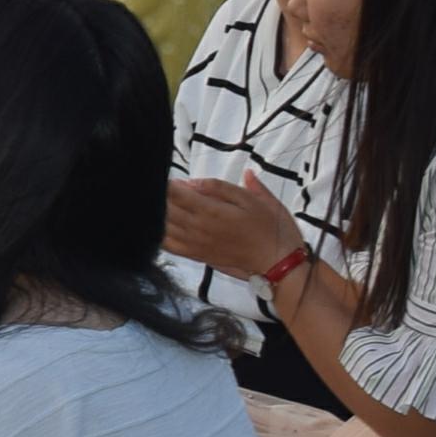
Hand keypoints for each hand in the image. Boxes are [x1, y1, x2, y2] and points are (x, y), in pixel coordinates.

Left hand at [166, 174, 305, 281]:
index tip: (163, 174)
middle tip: (159, 185)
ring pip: (162, 226)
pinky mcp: (196, 256)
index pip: (174, 194)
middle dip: (159, 195)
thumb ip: (221, 187)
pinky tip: (161, 224)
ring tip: (159, 202)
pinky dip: (159, 233)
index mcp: (210, 211)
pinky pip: (169, 245)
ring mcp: (194, 244)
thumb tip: (193, 181)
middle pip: (164, 209)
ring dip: (157, 213)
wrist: (278, 262)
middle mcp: (197, 229)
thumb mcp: (253, 199)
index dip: (165, 183)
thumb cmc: (270, 228)